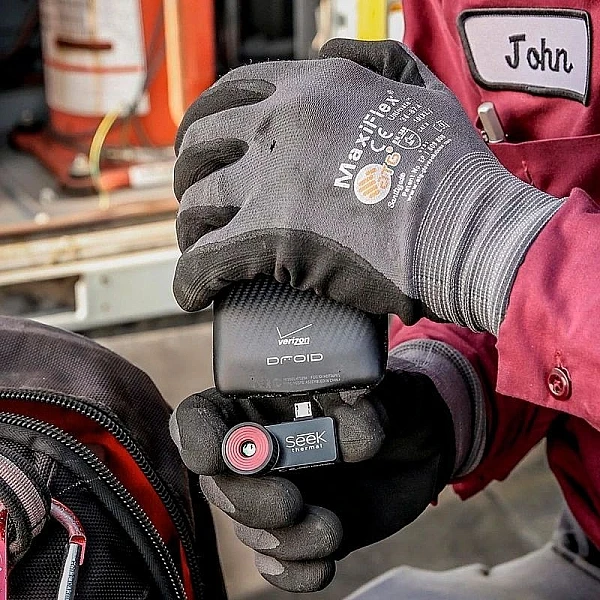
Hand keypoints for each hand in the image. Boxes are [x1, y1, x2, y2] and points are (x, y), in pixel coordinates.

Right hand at [170, 368, 455, 591]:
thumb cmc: (394, 402)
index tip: (215, 455)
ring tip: (332, 529)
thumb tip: (355, 428)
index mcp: (261, 401)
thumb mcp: (387, 390)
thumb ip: (368, 402)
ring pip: (249, 528)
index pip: (204, 415)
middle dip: (248, 499)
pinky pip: (277, 564)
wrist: (421, 445)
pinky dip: (294, 571)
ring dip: (283, 539)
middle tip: (290, 503)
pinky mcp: (298, 532)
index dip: (197, 434)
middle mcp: (258, 450)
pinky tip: (322, 566)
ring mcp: (275, 493)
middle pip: (219, 482)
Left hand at [172, 38, 562, 334]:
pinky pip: (207, 260)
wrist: (468, 229)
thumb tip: (330, 52)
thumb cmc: (454, 171)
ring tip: (198, 246)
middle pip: (200, 146)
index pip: (228, 94)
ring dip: (189, 228)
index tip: (202, 147)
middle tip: (198, 200)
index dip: (204, 123)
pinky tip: (192, 294)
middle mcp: (281, 125)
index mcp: (312, 86)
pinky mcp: (272, 237)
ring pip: (197, 204)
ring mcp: (272, 180)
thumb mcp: (422, 90)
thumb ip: (378, 58)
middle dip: (189, 173)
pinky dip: (191, 280)